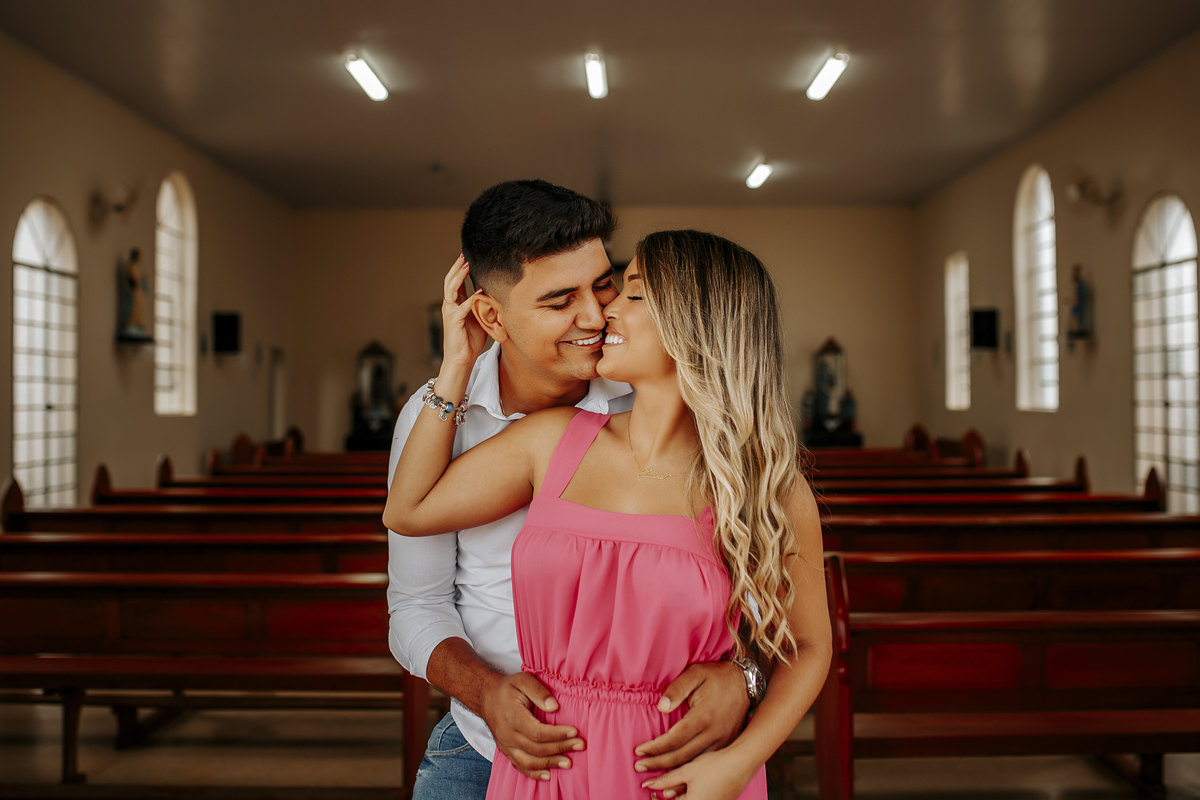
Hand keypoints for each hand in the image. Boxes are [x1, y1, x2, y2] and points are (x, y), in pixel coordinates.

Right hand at [440, 254, 486, 370]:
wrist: (462, 358)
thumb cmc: (471, 340)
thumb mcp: (479, 318)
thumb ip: (484, 306)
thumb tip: (497, 296)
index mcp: (456, 304)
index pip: (456, 282)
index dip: (460, 269)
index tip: (467, 257)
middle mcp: (450, 306)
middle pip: (450, 281)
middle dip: (457, 267)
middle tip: (464, 255)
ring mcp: (450, 313)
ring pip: (451, 290)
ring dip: (459, 277)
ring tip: (467, 266)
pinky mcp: (453, 322)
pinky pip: (461, 308)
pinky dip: (470, 299)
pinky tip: (479, 291)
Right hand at [478, 671, 584, 780]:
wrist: (487, 698)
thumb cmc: (508, 688)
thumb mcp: (523, 680)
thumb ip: (539, 691)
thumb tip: (554, 706)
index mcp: (513, 717)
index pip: (538, 732)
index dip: (557, 734)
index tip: (575, 732)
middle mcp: (508, 735)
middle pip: (537, 748)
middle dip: (561, 748)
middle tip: (580, 745)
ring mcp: (506, 746)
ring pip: (529, 761)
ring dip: (550, 763)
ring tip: (568, 763)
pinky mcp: (507, 751)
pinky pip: (520, 766)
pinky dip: (534, 773)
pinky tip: (548, 774)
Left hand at [634, 660, 748, 772]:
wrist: (746, 682)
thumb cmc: (717, 676)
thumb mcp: (695, 674)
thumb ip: (676, 689)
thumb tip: (661, 707)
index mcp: (703, 717)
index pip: (674, 739)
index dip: (655, 748)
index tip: (639, 751)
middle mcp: (714, 734)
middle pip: (682, 756)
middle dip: (658, 763)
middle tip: (639, 766)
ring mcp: (722, 742)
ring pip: (695, 764)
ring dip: (673, 772)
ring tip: (654, 777)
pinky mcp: (727, 745)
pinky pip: (706, 764)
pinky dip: (690, 772)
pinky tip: (678, 777)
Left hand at [640, 748, 756, 799]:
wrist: (742, 763)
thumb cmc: (714, 766)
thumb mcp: (686, 771)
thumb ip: (665, 781)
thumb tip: (648, 786)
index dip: (658, 797)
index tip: (650, 790)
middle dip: (669, 793)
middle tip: (658, 787)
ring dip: (679, 795)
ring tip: (675, 783)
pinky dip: (690, 795)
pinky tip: (689, 784)